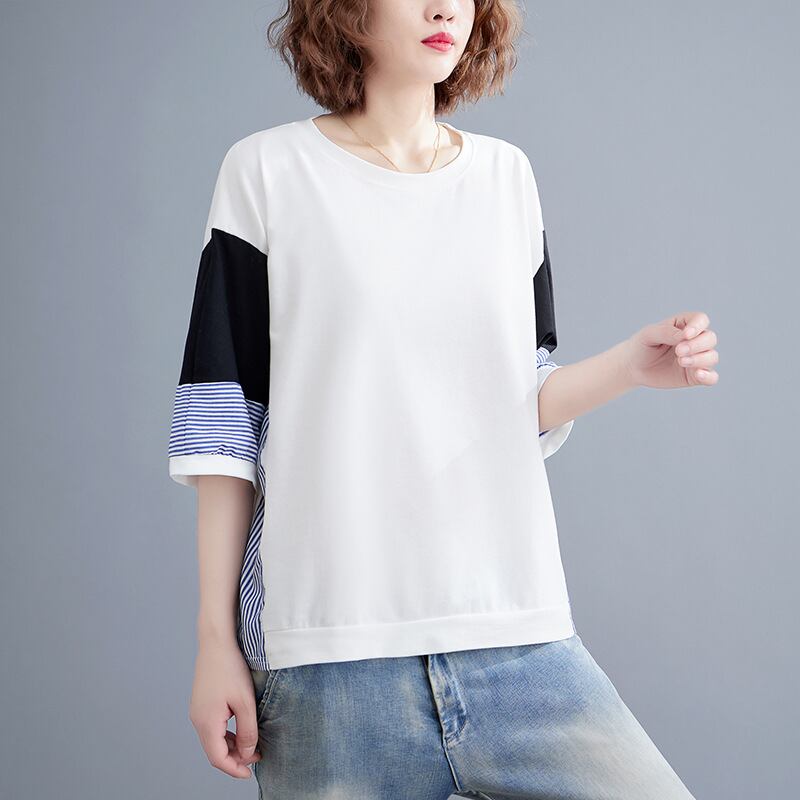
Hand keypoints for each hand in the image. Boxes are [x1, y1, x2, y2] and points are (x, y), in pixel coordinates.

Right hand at [189, 638, 262, 779]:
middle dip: (235, 758)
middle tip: (257, 757)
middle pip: (214, 751)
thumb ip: (248, 731)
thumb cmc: (230, 668)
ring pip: (213, 740)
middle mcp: (198, 720)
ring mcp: (198, 711)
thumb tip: (248, 754)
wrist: (216, 642)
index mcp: (207, 723)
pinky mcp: (202, 703)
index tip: (251, 773)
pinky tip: (241, 729)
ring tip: (252, 744)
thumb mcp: (245, 701)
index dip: (234, 769)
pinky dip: (226, 734)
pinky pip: (212, 727)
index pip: (218, 758)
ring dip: (231, 746)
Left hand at [622, 311, 718, 388]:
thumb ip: (666, 332)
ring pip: (712, 357)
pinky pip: (711, 377)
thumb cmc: (641, 346)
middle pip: (710, 338)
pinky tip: (698, 375)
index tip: (686, 335)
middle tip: (678, 351)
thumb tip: (686, 336)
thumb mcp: (649, 335)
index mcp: (685, 325)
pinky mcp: (694, 376)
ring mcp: (697, 358)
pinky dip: (709, 377)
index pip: (701, 320)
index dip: (698, 326)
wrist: (633, 367)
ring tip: (681, 361)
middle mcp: (695, 341)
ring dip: (700, 359)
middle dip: (697, 345)